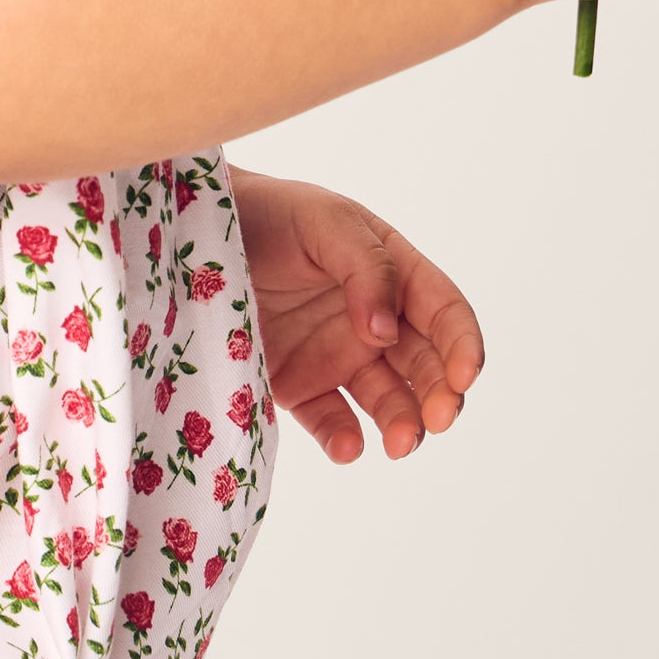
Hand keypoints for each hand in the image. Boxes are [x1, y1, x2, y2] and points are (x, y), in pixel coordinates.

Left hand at [228, 169, 483, 463]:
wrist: (192, 233)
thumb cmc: (266, 213)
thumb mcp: (324, 221)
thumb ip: (366, 267)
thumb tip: (386, 331)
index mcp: (394, 275)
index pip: (445, 315)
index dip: (463, 346)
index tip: (465, 376)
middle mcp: (374, 322)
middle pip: (426, 367)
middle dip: (442, 396)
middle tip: (437, 418)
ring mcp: (337, 356)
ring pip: (389, 402)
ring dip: (403, 424)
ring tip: (399, 443)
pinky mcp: (298, 386)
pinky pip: (331, 422)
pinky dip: (344, 439)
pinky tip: (347, 446)